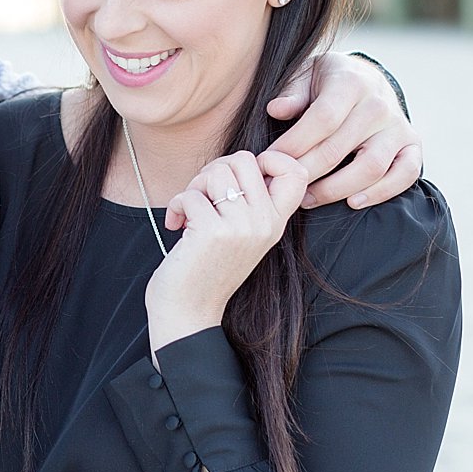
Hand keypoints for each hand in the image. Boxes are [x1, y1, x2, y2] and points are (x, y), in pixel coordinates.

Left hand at [147, 151, 307, 351]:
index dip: (269, 159)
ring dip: (194, 186)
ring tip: (189, 211)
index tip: (240, 176)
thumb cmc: (207, 269)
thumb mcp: (241, 235)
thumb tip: (240, 162)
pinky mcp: (213, 231)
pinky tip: (176, 225)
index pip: (296, 171)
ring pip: (217, 171)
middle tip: (203, 196)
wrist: (188, 313)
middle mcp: (264, 223)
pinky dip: (176, 205)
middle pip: (245, 159)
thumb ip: (249, 202)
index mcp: (275, 223)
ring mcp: (241, 227)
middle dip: (215, 170)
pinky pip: (191, 193)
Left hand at [265, 51, 420, 208]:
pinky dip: (381, 193)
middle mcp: (378, 104)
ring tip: (308, 198)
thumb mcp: (306, 75)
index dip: (294, 144)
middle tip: (284, 186)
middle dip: (306, 173)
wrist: (367, 78)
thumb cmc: (328, 82)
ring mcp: (398, 126)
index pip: (322, 120)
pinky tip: (353, 202)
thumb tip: (276, 109)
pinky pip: (405, 175)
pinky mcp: (412, 145)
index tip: (270, 160)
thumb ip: (292, 92)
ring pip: (370, 167)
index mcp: (350, 82)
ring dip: (335, 190)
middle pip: (338, 149)